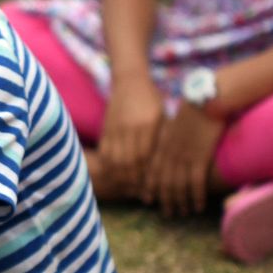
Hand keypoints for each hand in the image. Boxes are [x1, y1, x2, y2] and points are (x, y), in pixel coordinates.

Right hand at [97, 77, 166, 196]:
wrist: (129, 80)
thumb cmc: (151, 99)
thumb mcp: (162, 115)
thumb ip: (163, 137)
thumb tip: (166, 163)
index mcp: (147, 124)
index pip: (146, 156)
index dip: (148, 175)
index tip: (154, 187)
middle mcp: (130, 127)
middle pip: (129, 162)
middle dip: (135, 180)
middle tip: (142, 193)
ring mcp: (116, 128)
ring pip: (115, 159)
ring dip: (121, 177)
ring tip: (129, 187)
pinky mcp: (106, 128)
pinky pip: (106, 152)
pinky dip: (110, 166)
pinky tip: (115, 175)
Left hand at [141, 102, 225, 217]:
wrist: (205, 100)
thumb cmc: (192, 108)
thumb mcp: (175, 122)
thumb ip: (169, 136)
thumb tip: (169, 145)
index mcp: (162, 145)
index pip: (151, 170)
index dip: (149, 187)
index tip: (148, 199)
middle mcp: (170, 154)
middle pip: (163, 182)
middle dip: (164, 200)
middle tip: (167, 213)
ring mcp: (183, 157)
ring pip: (177, 186)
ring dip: (179, 202)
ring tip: (182, 213)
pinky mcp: (199, 158)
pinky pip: (195, 183)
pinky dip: (195, 197)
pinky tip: (197, 206)